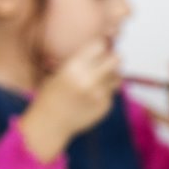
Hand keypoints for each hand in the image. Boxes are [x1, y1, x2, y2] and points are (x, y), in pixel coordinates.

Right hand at [21, 39, 120, 154]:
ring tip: (97, 81)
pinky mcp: (106, 106)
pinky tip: (91, 97)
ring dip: (111, 76)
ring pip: (117, 76)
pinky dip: (105, 92)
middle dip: (112, 59)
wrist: (50, 123)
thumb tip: (105, 46)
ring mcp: (100, 94)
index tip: (99, 49)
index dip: (101, 45)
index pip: (100, 45)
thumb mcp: (60, 72)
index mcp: (75, 67)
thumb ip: (81, 61)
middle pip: (117, 58)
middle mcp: (89, 79)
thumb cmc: (52, 95)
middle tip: (105, 63)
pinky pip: (112, 92)